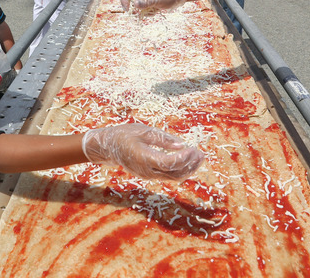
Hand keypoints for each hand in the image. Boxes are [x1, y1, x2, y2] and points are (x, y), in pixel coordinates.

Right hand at [82, 123, 203, 180]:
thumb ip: (163, 139)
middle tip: (201, 153)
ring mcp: (148, 175)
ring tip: (199, 158)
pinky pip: (168, 177)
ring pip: (173, 178)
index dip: (183, 158)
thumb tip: (181, 144)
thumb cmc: (125, 135)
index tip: (193, 149)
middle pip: (173, 173)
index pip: (168, 163)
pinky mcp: (150, 176)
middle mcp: (146, 170)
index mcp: (143, 157)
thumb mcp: (144, 131)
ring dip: (188, 169)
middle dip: (190, 165)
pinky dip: (181, 170)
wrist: (109, 147)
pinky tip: (188, 161)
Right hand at [119, 0, 186, 10]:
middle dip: (129, 6)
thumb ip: (145, 2)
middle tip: (135, 13)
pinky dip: (144, 11)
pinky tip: (152, 12)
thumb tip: (134, 4)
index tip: (128, 9)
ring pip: (133, 3)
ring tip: (148, 12)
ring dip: (137, 10)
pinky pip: (140, 6)